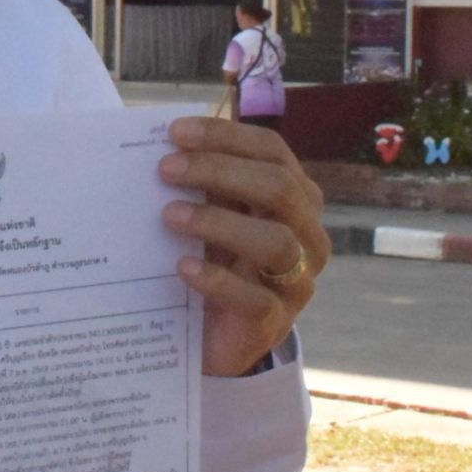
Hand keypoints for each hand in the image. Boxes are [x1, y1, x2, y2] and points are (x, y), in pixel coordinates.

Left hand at [157, 117, 326, 376]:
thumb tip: (164, 144)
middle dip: (220, 171)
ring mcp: (296, 282)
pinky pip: (254, 299)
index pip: (272, 151)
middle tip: (167, 169)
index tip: (176, 133)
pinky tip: (182, 268)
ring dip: (219, 222)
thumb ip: (203, 183)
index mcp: (296, 198)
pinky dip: (217, 279)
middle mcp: (307, 235)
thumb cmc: (215, 263)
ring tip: (170, 216)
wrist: (215, 339)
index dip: (226, 136)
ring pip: (276, 242)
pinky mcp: (273, 322)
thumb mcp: (213, 216)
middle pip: (279, 189)